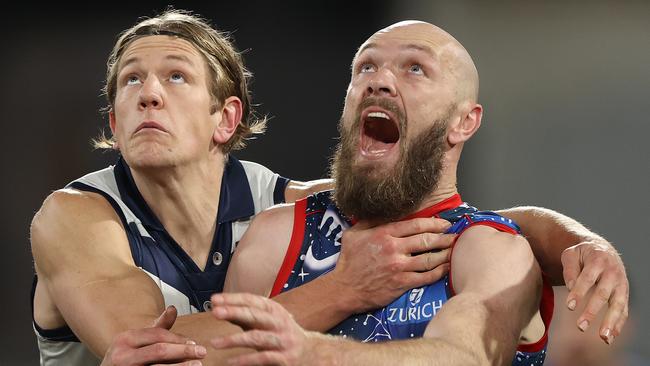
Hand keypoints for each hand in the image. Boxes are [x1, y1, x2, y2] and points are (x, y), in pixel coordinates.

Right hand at [101, 306, 206, 365]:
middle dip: (183, 350)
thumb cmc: (124, 358)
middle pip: (159, 350)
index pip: (157, 335)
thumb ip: (157, 327)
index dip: (178, 338)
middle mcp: (122, 354)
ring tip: (197, 365)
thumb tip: (173, 309)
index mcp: (125, 338)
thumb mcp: (136, 340)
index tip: (194, 342)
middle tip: (201, 351)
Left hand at [211, 293, 310, 365]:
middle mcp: (279, 322)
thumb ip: (247, 317)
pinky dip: (245, 360)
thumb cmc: (282, 334)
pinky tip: (231, 361)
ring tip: (215, 343)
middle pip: (255, 315)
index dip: (234, 299)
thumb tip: (221, 308)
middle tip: (215, 312)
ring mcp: (282, 340)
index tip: (215, 299)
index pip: (252, 300)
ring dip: (234, 340)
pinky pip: (262, 358)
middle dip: (234, 312)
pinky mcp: (284, 358)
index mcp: (274, 310)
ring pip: (257, 338)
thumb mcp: (268, 321)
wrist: (312, 352)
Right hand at [331, 217, 454, 312]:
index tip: (444, 223)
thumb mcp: (353, 234)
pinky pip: (426, 276)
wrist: (344, 288)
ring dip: (445, 253)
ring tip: (454, 250)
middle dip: (444, 237)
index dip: (433, 223)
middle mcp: (394, 248)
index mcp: (383, 234)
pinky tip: (446, 268)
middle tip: (454, 236)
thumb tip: (385, 211)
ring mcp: (399, 267)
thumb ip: (370, 221)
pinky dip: (439, 272)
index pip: (415, 225)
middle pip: (426, 240)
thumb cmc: (348, 261)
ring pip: (429, 258)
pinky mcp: (402, 283)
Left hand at [561, 240, 627, 343]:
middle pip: (603, 294)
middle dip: (592, 311)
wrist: (603, 250)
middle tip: (580, 326)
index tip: (569, 307)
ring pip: (617, 304)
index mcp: (598, 260)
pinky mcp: (624, 294)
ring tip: (603, 337)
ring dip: (610, 322)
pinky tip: (610, 337)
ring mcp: (621, 284)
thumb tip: (570, 287)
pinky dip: (618, 324)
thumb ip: (569, 269)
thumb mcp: (571, 254)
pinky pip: (624, 310)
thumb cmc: (583, 254)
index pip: (587, 278)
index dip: (579, 292)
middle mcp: (613, 272)